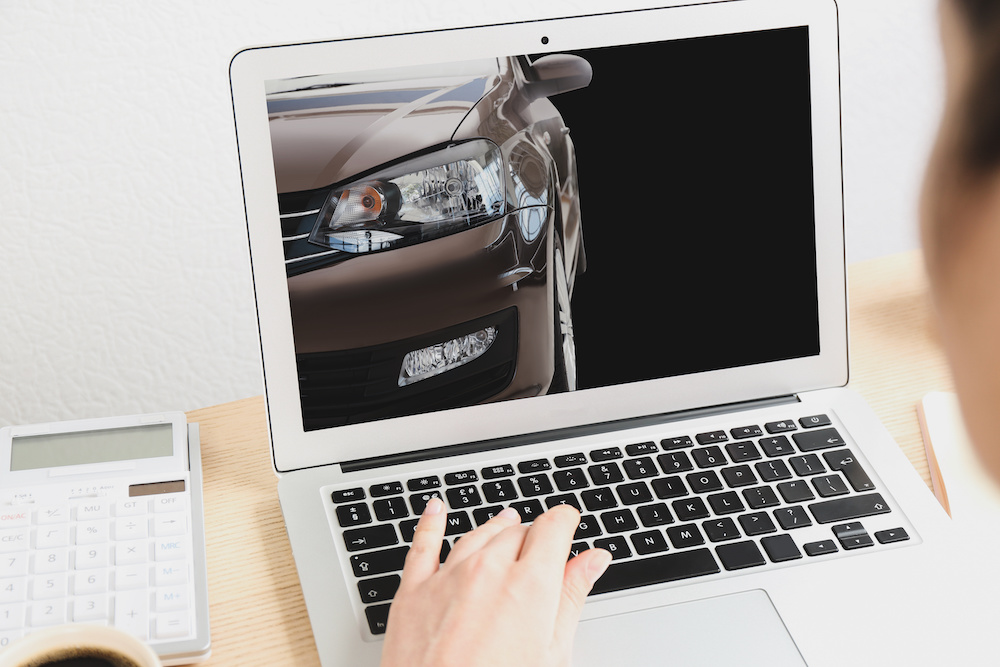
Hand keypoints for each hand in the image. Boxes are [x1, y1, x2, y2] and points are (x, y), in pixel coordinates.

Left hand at [380, 498, 612, 666]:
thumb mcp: (551, 655)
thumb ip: (571, 598)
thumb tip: (593, 561)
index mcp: (529, 585)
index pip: (552, 527)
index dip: (564, 521)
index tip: (568, 523)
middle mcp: (487, 571)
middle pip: (516, 531)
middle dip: (532, 535)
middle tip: (540, 549)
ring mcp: (446, 578)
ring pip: (476, 534)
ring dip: (495, 528)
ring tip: (506, 525)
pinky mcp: (412, 591)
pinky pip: (422, 544)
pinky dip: (431, 521)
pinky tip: (437, 509)